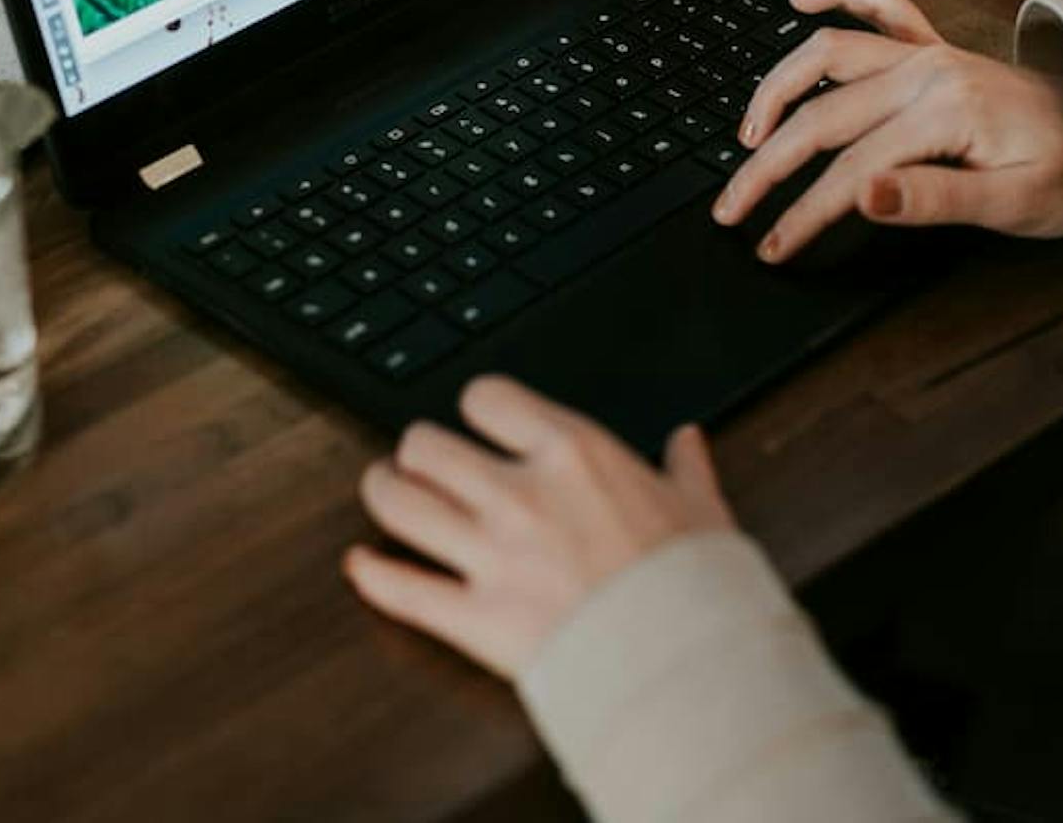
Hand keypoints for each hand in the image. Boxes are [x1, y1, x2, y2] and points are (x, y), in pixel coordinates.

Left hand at [345, 376, 734, 679]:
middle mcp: (520, 495)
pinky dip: (372, 576)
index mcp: (573, 455)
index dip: (476, 406)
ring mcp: (492, 557)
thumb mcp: (703, 512)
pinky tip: (359, 565)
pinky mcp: (476, 619)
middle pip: (425, 446)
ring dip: (382, 493)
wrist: (691, 665)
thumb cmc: (700, 586)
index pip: (487, 398)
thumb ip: (685, 470)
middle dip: (415, 450)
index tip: (480, 419)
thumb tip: (687, 442)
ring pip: (399, 505)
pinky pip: (402, 589)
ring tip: (383, 491)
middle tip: (418, 461)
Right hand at [712, 0, 1062, 260]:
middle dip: (767, 165)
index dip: (803, 213)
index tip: (771, 246)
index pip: (851, 171)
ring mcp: (928, 53)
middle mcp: (929, 70)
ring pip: (828, 55)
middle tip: (730, 207)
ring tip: (746, 134)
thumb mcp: (1011, 205)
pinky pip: (879, 5)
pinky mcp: (933, 48)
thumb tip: (860, 196)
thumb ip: (932, 200)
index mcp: (946, 111)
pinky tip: (799, 0)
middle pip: (823, 116)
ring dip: (777, 88)